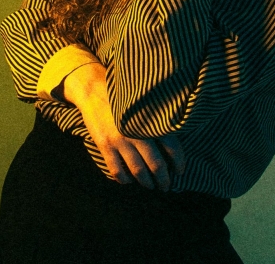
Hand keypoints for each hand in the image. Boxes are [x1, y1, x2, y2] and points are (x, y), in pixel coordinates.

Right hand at [64, 63, 185, 189]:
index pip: (172, 147)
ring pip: (138, 171)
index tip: (180, 171)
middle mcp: (137, 132)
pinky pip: (116, 170)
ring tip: (150, 186)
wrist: (94, 89)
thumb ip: (158, 120)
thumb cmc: (123, 96)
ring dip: (146, 182)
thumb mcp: (145, 103)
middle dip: (163, 179)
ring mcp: (119, 141)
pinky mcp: (104, 146)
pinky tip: (128, 180)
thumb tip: (175, 138)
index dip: (178, 163)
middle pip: (156, 164)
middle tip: (166, 186)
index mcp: (150, 121)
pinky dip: (124, 179)